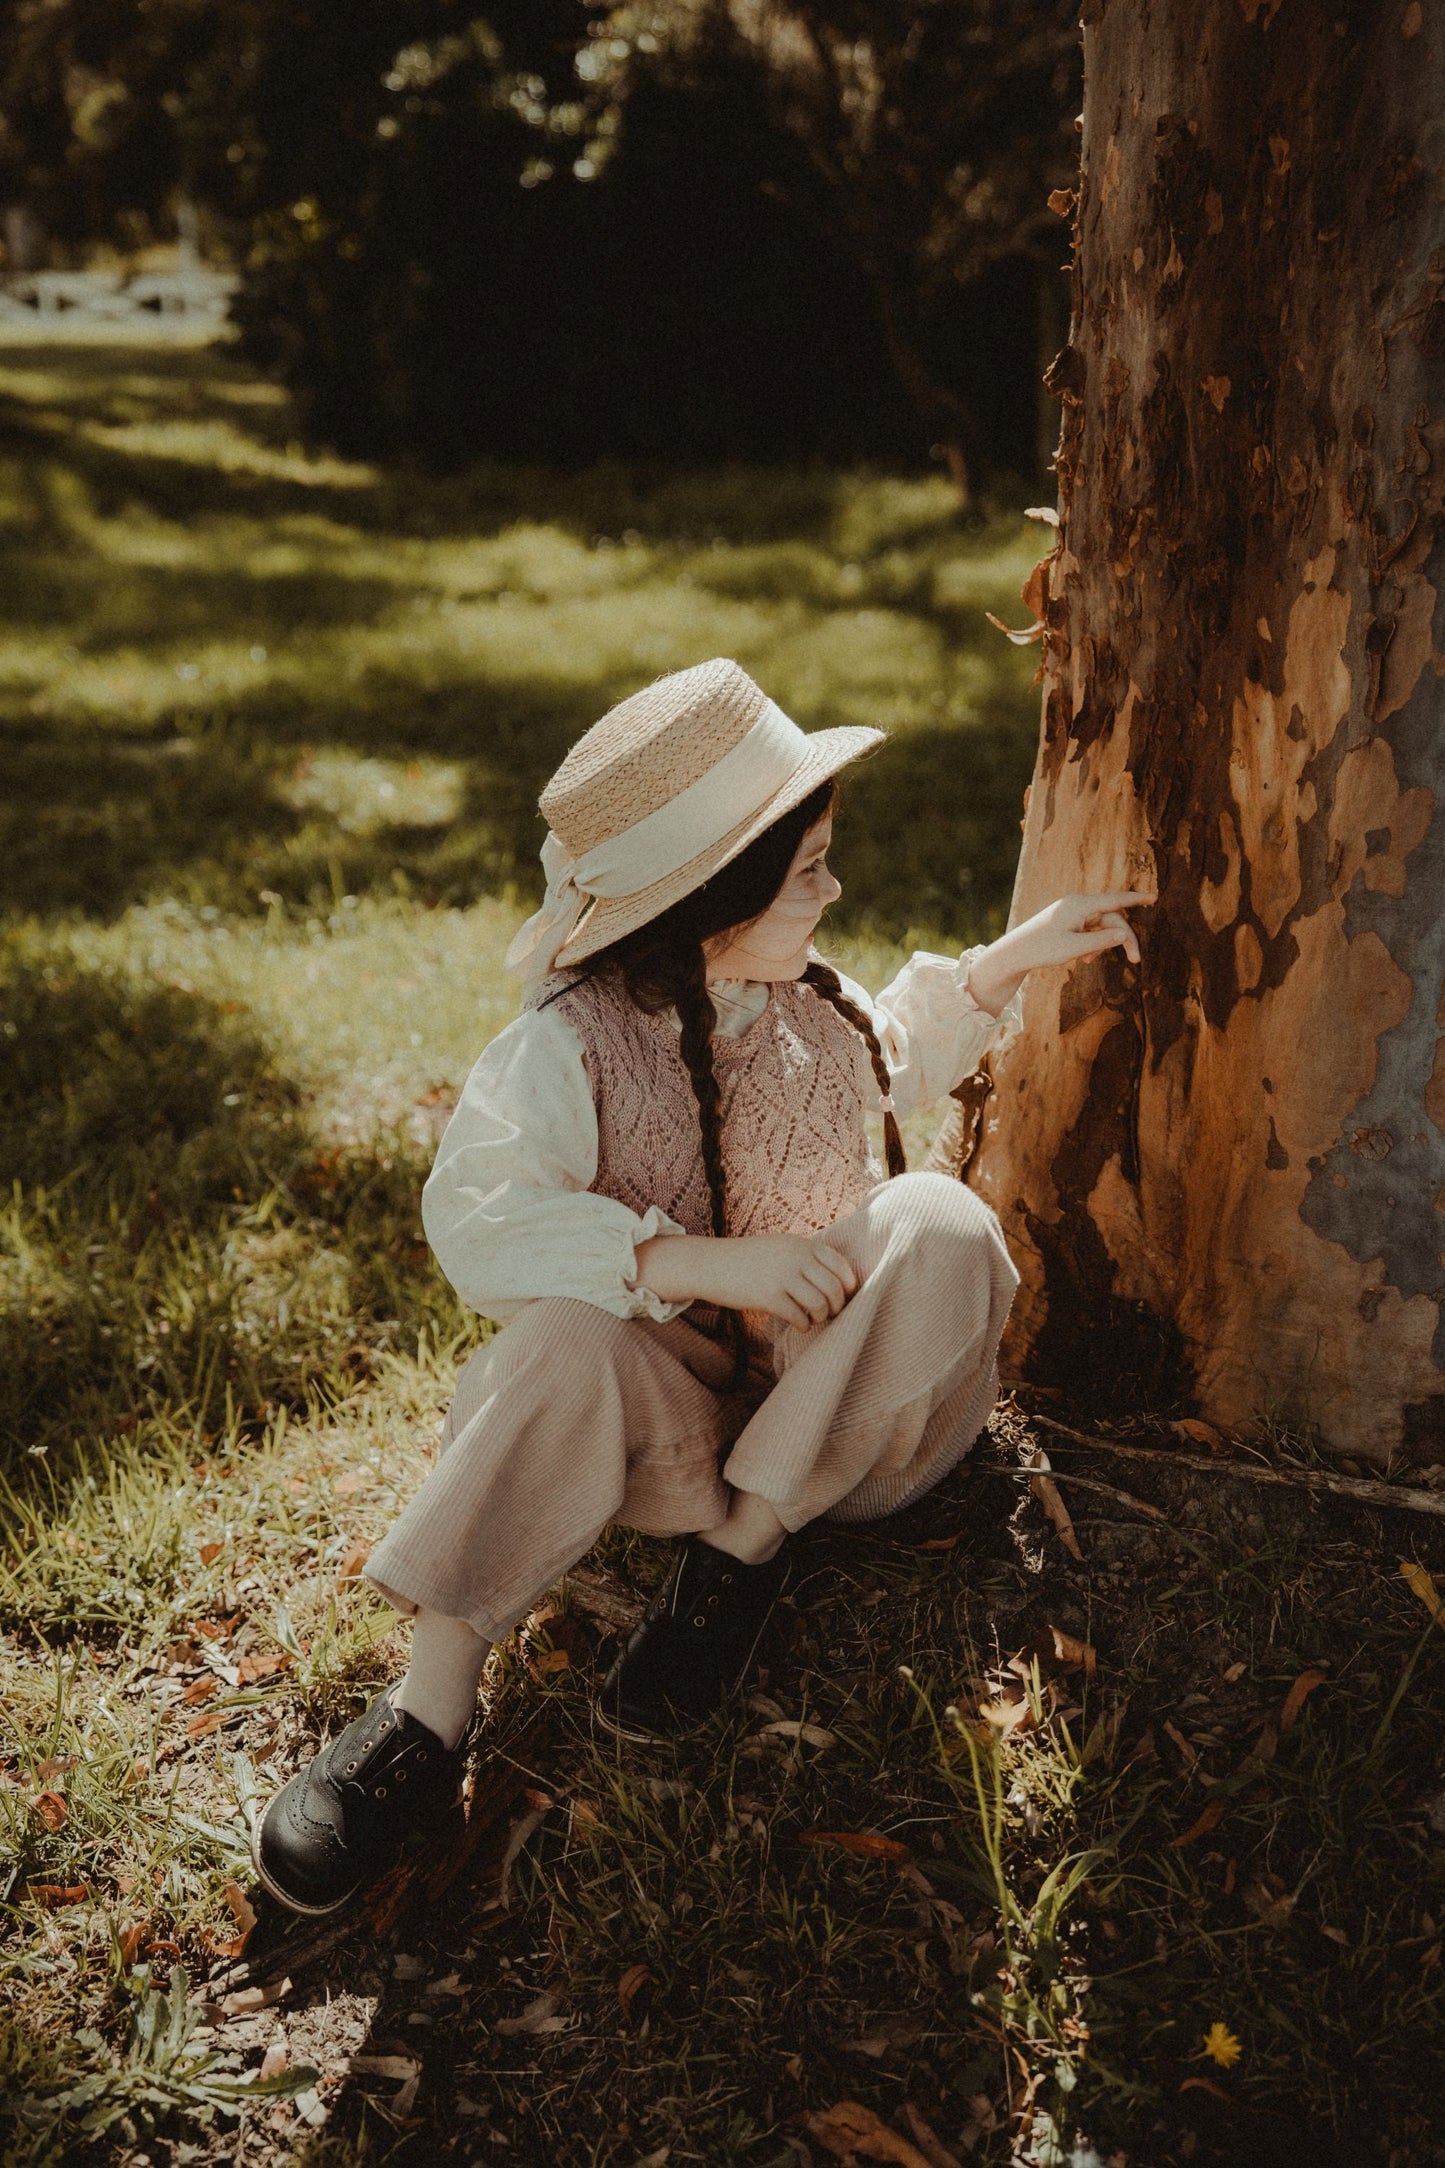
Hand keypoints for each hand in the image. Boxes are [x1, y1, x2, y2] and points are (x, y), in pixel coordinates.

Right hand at [633, 1231, 859, 1327]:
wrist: (712, 1264)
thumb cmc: (749, 1259)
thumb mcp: (781, 1247)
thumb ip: (807, 1257)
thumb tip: (838, 1280)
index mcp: (802, 1245)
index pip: (840, 1265)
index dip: (848, 1285)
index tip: (845, 1296)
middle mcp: (796, 1258)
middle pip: (834, 1288)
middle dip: (837, 1306)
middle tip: (831, 1313)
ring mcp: (783, 1277)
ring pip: (820, 1304)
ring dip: (821, 1317)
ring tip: (813, 1319)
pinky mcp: (768, 1297)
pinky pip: (799, 1317)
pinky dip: (804, 1325)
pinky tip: (798, 1325)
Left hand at [966, 889, 1156, 1014]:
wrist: (1014, 953)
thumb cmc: (1042, 949)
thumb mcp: (1075, 948)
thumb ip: (1101, 941)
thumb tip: (1125, 933)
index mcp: (1080, 905)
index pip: (1115, 900)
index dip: (1137, 899)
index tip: (1155, 898)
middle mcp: (1077, 905)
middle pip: (1111, 919)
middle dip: (1123, 938)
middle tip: (1135, 960)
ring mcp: (1072, 913)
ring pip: (1101, 927)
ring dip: (1102, 944)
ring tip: (1088, 961)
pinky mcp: (1067, 922)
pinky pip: (1089, 931)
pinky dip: (1091, 944)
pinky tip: (1084, 959)